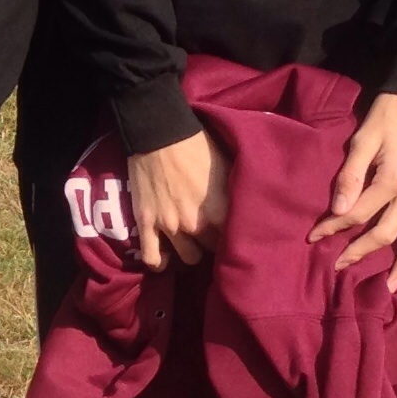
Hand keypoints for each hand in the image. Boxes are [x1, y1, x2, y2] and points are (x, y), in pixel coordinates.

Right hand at [127, 131, 229, 268]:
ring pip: (188, 258)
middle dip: (215, 244)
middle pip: (213, 252)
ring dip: (191, 251)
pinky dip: (159, 263)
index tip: (237, 236)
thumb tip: (249, 208)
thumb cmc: (197, 146)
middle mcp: (196, 225)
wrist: (158, 134)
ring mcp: (170, 227)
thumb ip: (236, 194)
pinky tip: (165, 259)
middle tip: (214, 235)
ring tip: (192, 242)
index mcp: (220, 212)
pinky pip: (153, 258)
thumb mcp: (227, 166)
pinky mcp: (147, 224)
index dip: (237, 239)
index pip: (236, 242)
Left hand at [309, 90, 396, 288]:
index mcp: (394, 180)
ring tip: (392, 286)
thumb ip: (350, 177)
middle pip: (387, 234)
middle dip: (361, 252)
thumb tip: (337, 210)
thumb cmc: (388, 115)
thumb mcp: (363, 139)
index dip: (334, 228)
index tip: (314, 236)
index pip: (358, 214)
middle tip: (339, 267)